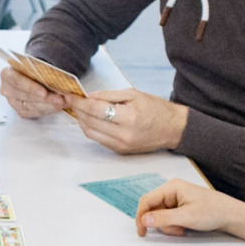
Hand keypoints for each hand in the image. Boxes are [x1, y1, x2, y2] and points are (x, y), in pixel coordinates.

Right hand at [0, 66, 68, 118]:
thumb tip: (58, 79)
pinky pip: (35, 113)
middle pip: (27, 96)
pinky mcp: (21, 111)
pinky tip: (58, 106)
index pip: (17, 81)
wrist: (33, 75)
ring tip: (64, 102)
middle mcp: (7, 89)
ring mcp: (13, 102)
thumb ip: (42, 71)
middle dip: (46, 98)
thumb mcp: (36, 65)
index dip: (31, 87)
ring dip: (50, 105)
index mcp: (7, 74)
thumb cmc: (34, 68)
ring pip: (32, 107)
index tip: (44, 92)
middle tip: (62, 98)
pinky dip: (48, 109)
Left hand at [69, 88, 186, 153]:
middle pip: (89, 123)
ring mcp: (121, 146)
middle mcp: (123, 135)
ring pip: (90, 133)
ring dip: (82, 121)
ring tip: (81, 109)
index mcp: (129, 117)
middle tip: (73, 101)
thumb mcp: (133, 94)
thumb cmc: (156, 108)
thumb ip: (108, 95)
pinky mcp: (120, 151)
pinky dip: (91, 129)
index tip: (71, 96)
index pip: (95, 110)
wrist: (173, 129)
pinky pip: (98, 140)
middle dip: (78, 111)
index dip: (80, 102)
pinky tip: (91, 119)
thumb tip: (88, 96)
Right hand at [134, 179, 244, 237]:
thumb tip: (144, 220)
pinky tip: (184, 228)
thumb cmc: (212, 211)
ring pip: (160, 216)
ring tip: (182, 229)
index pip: (147, 200)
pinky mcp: (179, 207)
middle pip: (152, 209)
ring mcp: (175, 199)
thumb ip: (163, 218)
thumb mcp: (186, 217)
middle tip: (175, 231)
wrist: (230, 215)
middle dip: (160, 223)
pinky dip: (173, 225)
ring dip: (168, 226)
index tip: (142, 232)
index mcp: (171, 187)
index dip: (141, 216)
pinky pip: (168, 217)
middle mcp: (171, 191)